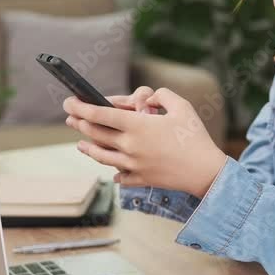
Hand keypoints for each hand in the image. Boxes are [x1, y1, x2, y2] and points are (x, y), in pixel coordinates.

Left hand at [63, 86, 227, 197]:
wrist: (205, 172)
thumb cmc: (195, 137)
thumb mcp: (182, 107)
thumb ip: (162, 96)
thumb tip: (150, 99)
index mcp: (138, 126)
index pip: (100, 115)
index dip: (81, 107)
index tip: (69, 102)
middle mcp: (130, 146)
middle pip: (96, 134)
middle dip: (80, 124)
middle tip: (71, 117)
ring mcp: (133, 165)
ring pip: (101, 156)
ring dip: (88, 148)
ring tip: (80, 144)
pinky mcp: (140, 179)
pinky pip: (120, 176)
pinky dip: (114, 172)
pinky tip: (112, 171)